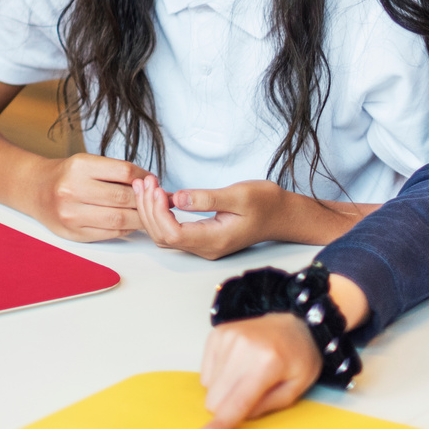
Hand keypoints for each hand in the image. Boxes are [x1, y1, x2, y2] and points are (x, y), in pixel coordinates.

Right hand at [20, 153, 148, 240]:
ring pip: (120, 219)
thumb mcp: (85, 163)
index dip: (145, 177)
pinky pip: (110, 233)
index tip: (153, 180)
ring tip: (146, 212)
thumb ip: (115, 172)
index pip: (124, 172)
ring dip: (140, 217)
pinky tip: (130, 221)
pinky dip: (126, 228)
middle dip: (145, 199)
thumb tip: (151, 183)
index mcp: (78, 166)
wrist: (34, 190)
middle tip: (156, 199)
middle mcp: (72, 190)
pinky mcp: (73, 233)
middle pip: (124, 197)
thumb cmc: (65, 175)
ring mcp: (71, 214)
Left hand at [132, 176, 285, 259]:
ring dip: (150, 211)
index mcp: (215, 239)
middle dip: (148, 208)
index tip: (157, 188)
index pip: (173, 233)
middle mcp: (206, 247)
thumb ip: (207, 198)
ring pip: (164, 234)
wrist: (283, 215)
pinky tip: (156, 193)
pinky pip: (172, 229)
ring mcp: (203, 244)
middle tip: (145, 181)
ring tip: (145, 184)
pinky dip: (159, 213)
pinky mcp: (202, 236)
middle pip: (163, 236)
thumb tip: (177, 198)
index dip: (158, 212)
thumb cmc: (266, 203)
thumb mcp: (239, 195)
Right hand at [197, 312, 320, 428]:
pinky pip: (205, 371)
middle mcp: (242, 347)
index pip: (238, 401)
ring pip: (208, 386)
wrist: (294, 323)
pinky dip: (219, 376)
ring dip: (224, 390)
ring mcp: (226, 338)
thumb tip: (238, 417)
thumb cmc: (299, 359)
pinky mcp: (216, 334)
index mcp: (266, 363)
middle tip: (250, 396)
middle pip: (216, 397)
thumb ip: (267, 406)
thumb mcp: (295, 389)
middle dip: (226, 407)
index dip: (221, 423)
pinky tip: (237, 365)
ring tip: (247, 376)